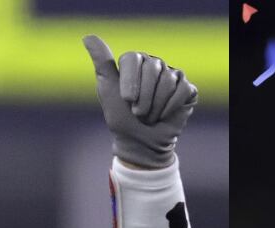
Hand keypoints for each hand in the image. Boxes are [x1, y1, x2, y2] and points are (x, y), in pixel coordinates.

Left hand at [82, 34, 197, 168]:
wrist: (140, 143)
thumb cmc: (121, 116)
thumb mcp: (107, 89)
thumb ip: (102, 62)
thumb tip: (88, 36)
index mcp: (135, 61)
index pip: (134, 58)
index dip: (130, 80)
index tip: (127, 100)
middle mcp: (155, 64)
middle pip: (153, 67)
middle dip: (144, 96)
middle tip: (138, 113)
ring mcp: (173, 76)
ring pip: (168, 81)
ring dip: (156, 105)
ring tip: (150, 117)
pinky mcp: (187, 90)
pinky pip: (183, 90)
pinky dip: (171, 106)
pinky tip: (164, 115)